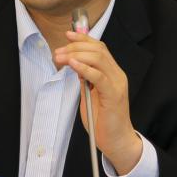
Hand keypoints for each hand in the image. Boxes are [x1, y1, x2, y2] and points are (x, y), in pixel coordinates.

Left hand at [53, 30, 141, 173]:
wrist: (117, 140)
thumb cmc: (103, 120)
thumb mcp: (91, 94)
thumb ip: (86, 79)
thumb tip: (75, 64)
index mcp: (113, 73)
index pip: (100, 48)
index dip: (84, 39)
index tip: (68, 36)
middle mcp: (117, 75)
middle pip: (98, 50)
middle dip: (75, 47)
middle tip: (58, 52)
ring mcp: (117, 84)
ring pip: (98, 59)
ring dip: (76, 55)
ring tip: (61, 58)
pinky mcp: (114, 95)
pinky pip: (99, 77)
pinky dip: (85, 68)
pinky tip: (73, 65)